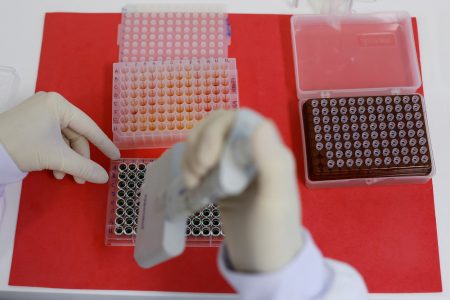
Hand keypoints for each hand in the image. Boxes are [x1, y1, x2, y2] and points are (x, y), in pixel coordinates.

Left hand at [0, 92, 119, 183]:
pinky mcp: (31, 123)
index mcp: (59, 104)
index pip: (88, 126)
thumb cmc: (23, 146)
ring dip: (67, 160)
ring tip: (64, 176)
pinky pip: (53, 139)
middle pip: (76, 135)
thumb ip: (84, 167)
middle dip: (79, 158)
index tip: (115, 156)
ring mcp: (40, 113)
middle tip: (83, 177)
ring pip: (64, 140)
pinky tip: (54, 170)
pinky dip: (56, 155)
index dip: (104, 144)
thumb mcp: (57, 157)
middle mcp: (51, 104)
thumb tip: (104, 177)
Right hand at [182, 110, 302, 272]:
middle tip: (198, 172)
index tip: (208, 160)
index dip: (216, 131)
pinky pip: (201, 160)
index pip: (238, 120)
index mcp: (269, 150)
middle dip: (201, 143)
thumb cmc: (273, 232)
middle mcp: (252, 153)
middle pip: (218, 126)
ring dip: (193, 155)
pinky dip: (191, 167)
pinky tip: (193, 185)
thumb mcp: (275, 198)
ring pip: (206, 141)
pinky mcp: (221, 179)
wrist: (262, 263)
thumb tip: (260, 123)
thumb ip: (271, 161)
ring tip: (194, 182)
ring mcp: (235, 166)